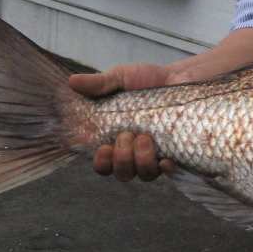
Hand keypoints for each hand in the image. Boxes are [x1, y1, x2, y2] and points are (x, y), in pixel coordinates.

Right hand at [69, 64, 177, 181]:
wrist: (180, 76)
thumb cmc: (147, 78)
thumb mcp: (121, 77)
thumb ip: (99, 83)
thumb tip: (72, 81)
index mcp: (113, 137)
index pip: (101, 162)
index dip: (101, 162)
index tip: (103, 148)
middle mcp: (132, 150)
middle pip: (121, 173)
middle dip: (121, 158)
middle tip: (127, 134)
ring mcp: (153, 153)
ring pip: (143, 175)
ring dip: (141, 161)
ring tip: (145, 138)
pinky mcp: (173, 152)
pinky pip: (167, 171)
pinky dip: (165, 169)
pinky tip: (165, 160)